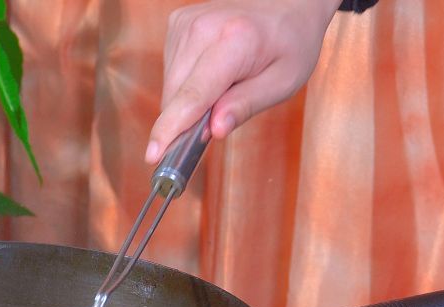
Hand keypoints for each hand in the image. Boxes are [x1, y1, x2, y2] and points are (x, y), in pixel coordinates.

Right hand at [144, 0, 338, 163]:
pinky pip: (170, 71)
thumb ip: (248, 105)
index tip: (153, 155)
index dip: (170, 128)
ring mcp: (185, 23)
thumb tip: (215, 131)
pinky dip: (186, 82)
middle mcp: (203, 28)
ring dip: (188, 100)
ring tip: (224, 83)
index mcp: (235, 41)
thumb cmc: (290, 42)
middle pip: (176, 96)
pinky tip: (211, 70)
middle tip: (218, 119)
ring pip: (170, 87)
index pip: (193, 95)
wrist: (287, 1)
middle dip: (188, 119)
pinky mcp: (176, 22)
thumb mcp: (284, 81)